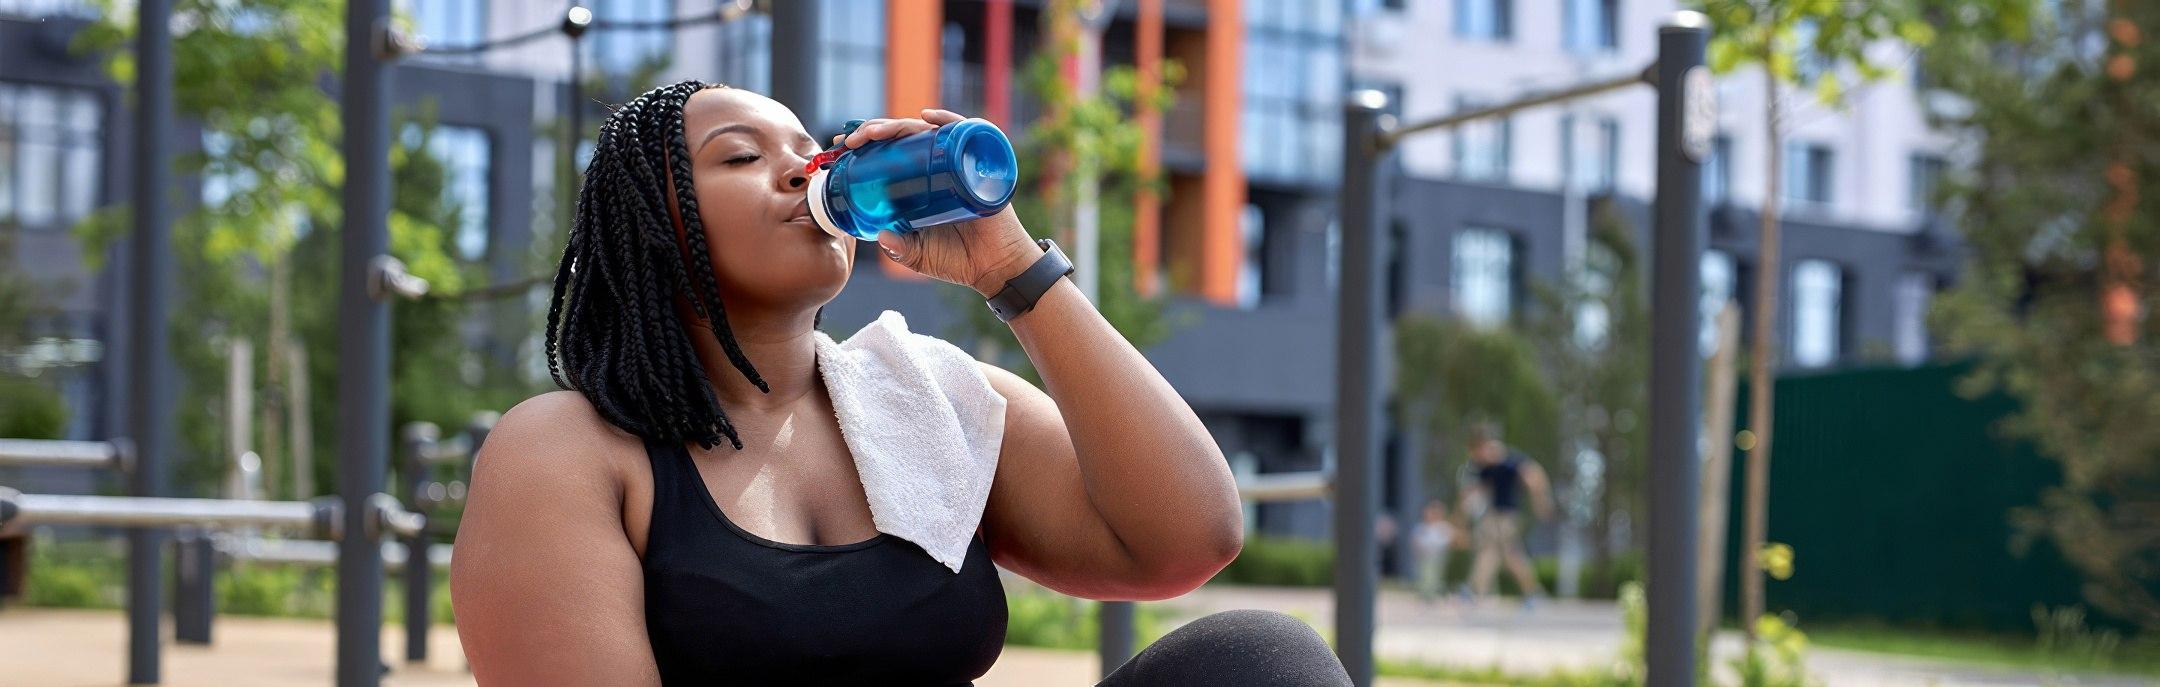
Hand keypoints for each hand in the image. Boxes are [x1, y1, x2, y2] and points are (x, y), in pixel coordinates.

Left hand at [836, 109, 1041, 296]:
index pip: (889, 155)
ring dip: (897, 126)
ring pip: (924, 132)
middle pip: (902, 139)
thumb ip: (899, 248)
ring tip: (873, 132)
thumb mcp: (918, 255)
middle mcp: (936, 168)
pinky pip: (964, 134)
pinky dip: (947, 121)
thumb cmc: (959, 259)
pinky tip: (926, 118)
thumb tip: (880, 236)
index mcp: (919, 184)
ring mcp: (957, 164)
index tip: (840, 147)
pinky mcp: (978, 165)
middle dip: (872, 133)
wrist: (995, 268)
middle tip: (850, 142)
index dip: (865, 147)